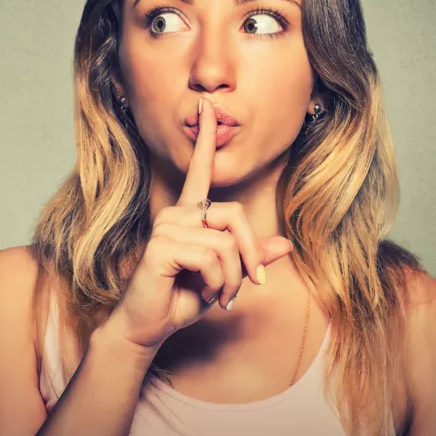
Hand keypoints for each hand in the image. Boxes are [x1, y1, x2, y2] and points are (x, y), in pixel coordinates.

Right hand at [102, 96, 294, 351]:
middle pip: (235, 215)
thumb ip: (251, 258)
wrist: (149, 327)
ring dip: (233, 278)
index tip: (208, 108)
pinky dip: (220, 283)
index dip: (205, 138)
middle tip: (249, 284)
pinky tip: (207, 296)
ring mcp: (167, 226)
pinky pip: (212, 257)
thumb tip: (286, 244)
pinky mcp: (162, 245)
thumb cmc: (182, 299)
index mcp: (189, 215)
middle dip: (251, 254)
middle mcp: (177, 214)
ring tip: (220, 296)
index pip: (199, 170)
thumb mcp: (226, 278)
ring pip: (226, 242)